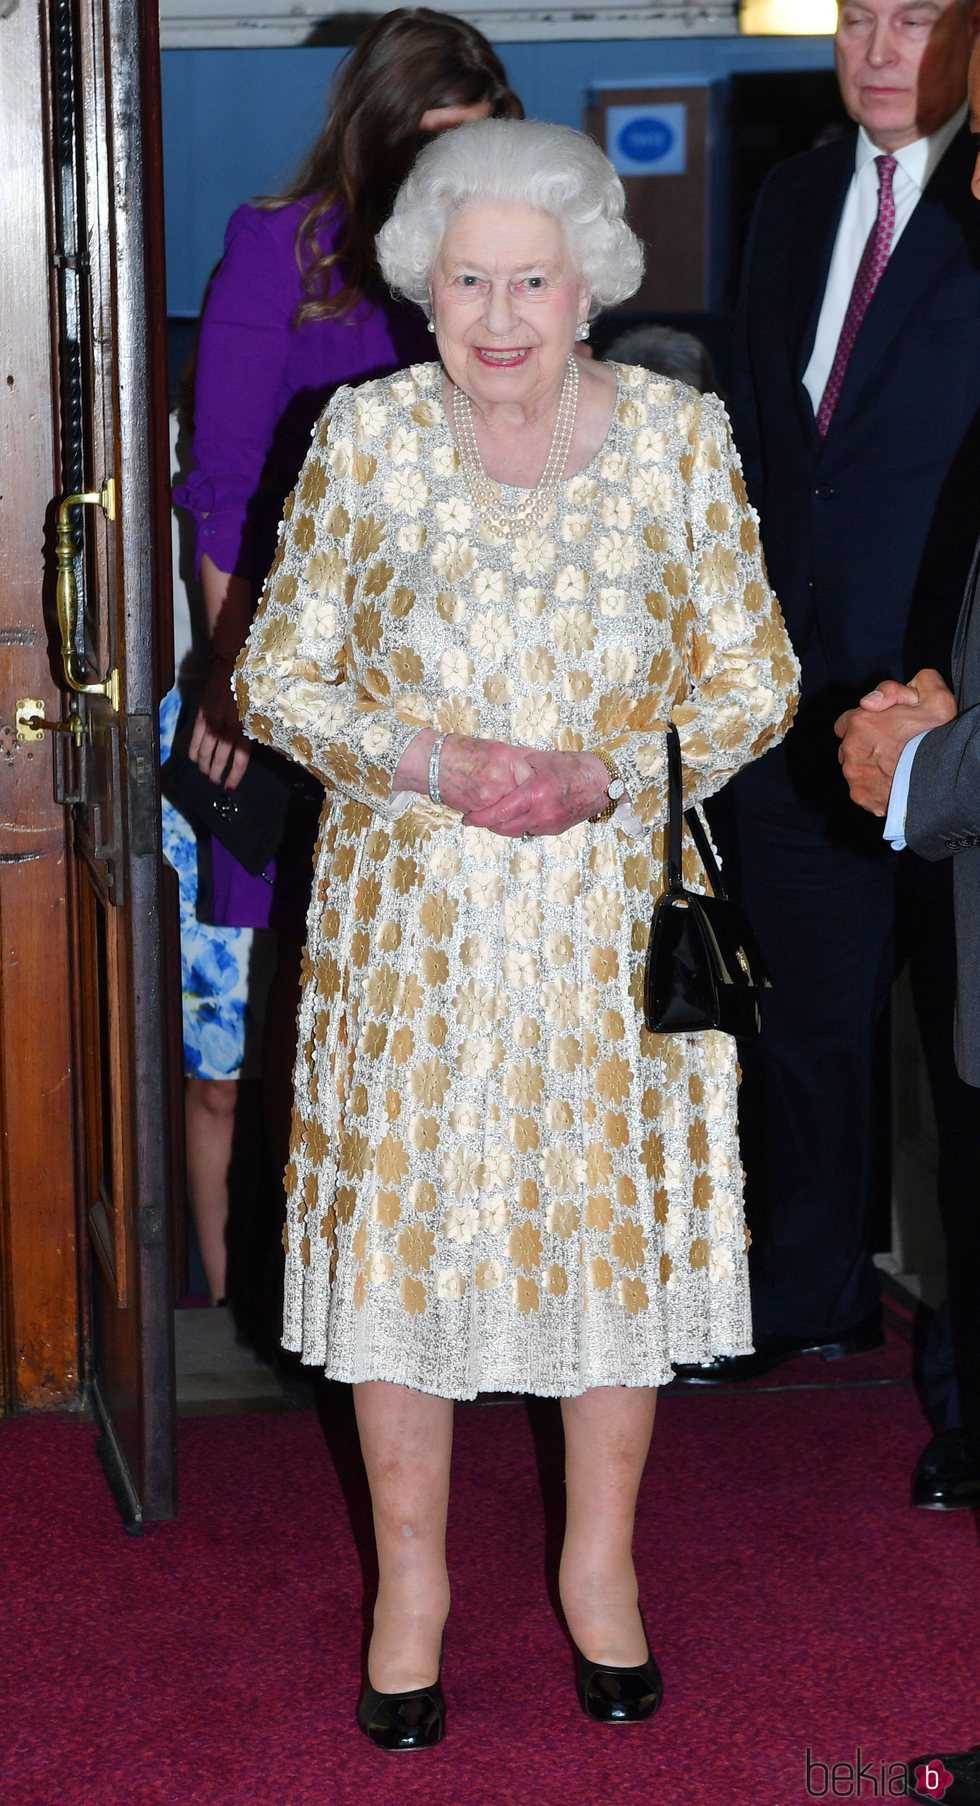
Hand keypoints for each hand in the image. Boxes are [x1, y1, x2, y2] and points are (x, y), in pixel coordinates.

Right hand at [188, 654, 251, 789]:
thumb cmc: (249, 684)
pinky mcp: (202, 712)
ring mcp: (213, 719)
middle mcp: (228, 725)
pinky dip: (194, 749)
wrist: (232, 661)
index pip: (240, 757)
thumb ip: (252, 726)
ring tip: (206, 774)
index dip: (234, 773)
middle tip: (215, 782)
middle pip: (221, 756)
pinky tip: (194, 759)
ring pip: (206, 749)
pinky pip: (195, 735)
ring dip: (205, 765)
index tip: (229, 786)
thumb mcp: (257, 707)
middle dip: (217, 772)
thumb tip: (249, 745)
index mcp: (245, 725)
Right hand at [393, 731, 533, 813]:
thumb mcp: (497, 747)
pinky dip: (499, 821)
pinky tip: (500, 817)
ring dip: (516, 817)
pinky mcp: (478, 810)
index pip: (534, 781)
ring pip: (512, 814)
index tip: (539, 791)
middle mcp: (501, 779)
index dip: (537, 788)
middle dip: (530, 805)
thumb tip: (540, 764)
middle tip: (535, 807)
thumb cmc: (464, 752)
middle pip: (526, 800)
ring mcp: (489, 797)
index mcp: (509, 760)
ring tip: (521, 816)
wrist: (435, 762)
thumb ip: (520, 758)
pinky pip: (495, 821)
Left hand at [462, 748, 609, 837]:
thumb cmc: (569, 767)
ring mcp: (549, 824)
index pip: (501, 812)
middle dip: (488, 824)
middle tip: (475, 818)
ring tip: (492, 816)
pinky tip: (515, 815)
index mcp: (536, 792)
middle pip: (505, 828)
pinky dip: (519, 826)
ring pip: (516, 832)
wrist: (599, 784)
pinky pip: (529, 831)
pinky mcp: (554, 830)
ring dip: (502, 827)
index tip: (467, 818)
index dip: (481, 818)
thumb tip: (489, 761)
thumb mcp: (539, 759)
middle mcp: (542, 812)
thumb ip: (515, 764)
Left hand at [834, 669, 956, 816]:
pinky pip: (863, 790)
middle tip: (893, 748)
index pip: (847, 721)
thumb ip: (899, 688)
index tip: (883, 729)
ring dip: (870, 767)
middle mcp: (849, 749)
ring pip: (856, 769)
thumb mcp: (931, 696)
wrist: (942, 779)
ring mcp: (854, 776)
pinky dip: (875, 788)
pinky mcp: (861, 797)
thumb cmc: (936, 736)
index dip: (866, 724)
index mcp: (859, 721)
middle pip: (850, 746)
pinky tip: (894, 784)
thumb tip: (871, 700)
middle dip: (866, 746)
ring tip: (896, 768)